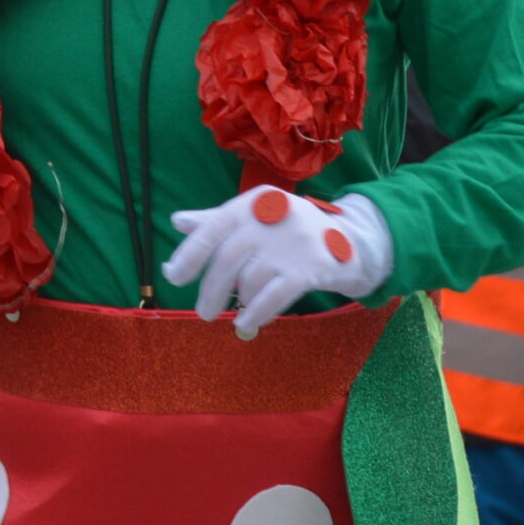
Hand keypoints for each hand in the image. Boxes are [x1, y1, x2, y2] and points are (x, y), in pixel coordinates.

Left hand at [162, 188, 393, 339]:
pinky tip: (248, 322)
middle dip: (211, 289)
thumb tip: (177, 221)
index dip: (190, 254)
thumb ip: (216, 221)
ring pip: (250, 280)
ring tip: (236, 314)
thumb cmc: (289, 231)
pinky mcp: (311, 267)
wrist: (349, 242)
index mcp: (254, 202)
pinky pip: (274, 296)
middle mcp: (272, 215)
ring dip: (239, 302)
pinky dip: (256, 313)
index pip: (213, 227)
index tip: (174, 278)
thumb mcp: (256, 218)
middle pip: (228, 259)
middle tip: (204, 313)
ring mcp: (293, 241)